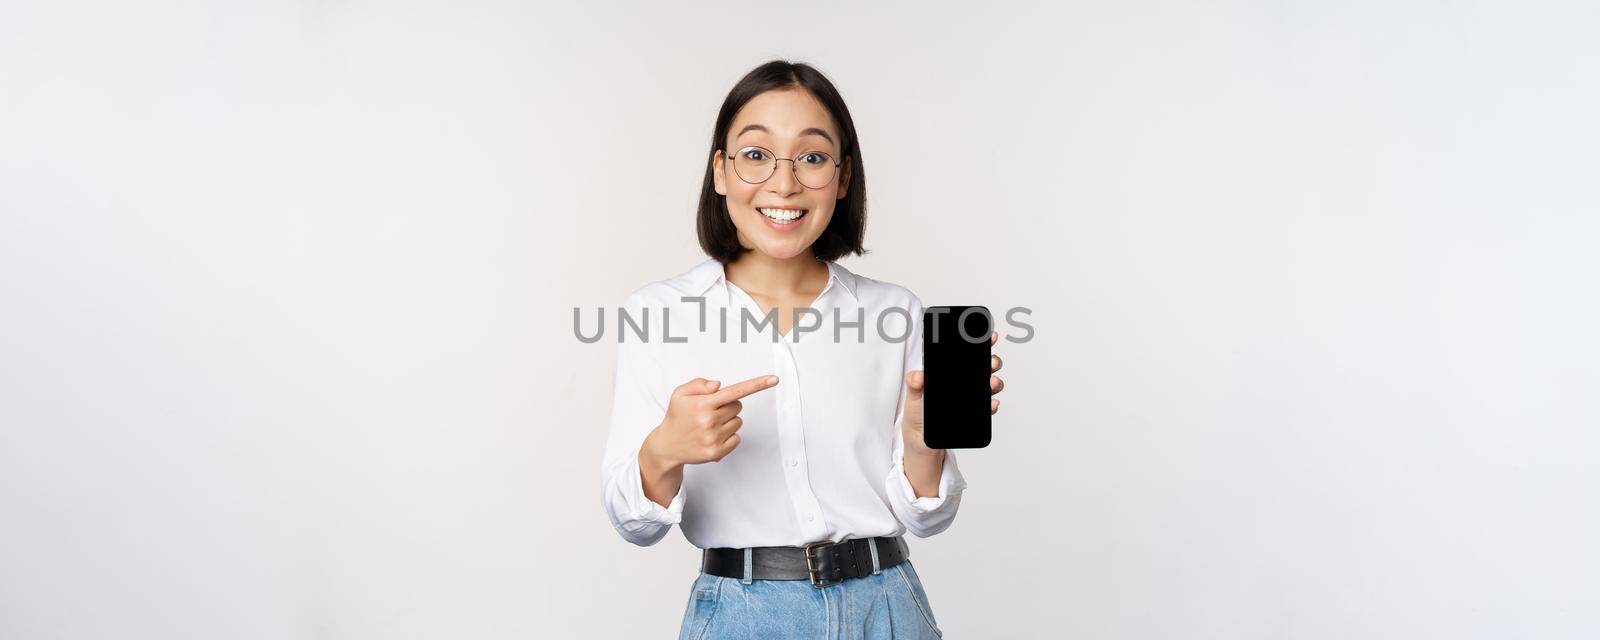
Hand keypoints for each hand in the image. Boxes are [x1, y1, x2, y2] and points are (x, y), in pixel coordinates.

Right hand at [643, 374, 778, 466]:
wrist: (667, 445)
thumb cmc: (677, 416)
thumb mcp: (680, 394)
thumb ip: (698, 384)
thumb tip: (719, 385)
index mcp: (702, 404)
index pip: (734, 391)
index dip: (757, 384)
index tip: (774, 378)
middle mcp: (709, 421)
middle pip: (738, 406)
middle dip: (728, 405)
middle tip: (710, 411)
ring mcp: (714, 438)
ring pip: (738, 422)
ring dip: (728, 421)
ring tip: (708, 425)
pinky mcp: (717, 452)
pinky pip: (737, 438)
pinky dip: (728, 436)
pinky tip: (712, 437)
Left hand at [902, 331, 1005, 452]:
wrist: (920, 439)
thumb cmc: (917, 413)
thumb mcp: (912, 395)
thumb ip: (913, 383)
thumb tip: (918, 375)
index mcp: (951, 373)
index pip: (969, 355)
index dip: (981, 344)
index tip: (990, 337)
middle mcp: (965, 383)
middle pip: (984, 367)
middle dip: (992, 362)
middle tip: (991, 362)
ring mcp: (972, 398)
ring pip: (990, 385)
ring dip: (995, 382)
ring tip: (991, 383)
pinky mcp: (975, 415)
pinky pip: (987, 408)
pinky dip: (992, 404)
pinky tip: (991, 403)